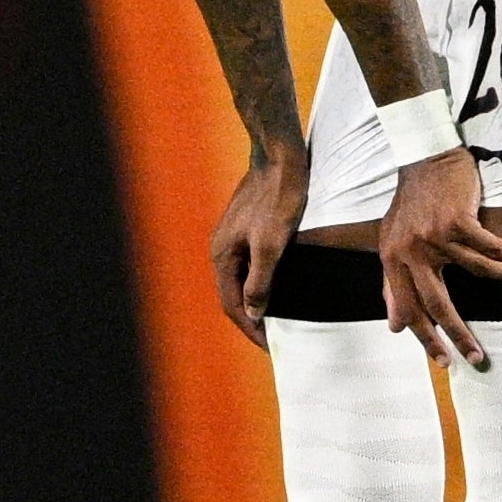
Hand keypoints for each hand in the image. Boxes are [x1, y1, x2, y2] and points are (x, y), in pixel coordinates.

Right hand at [211, 154, 307, 348]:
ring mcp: (232, 237)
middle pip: (233, 294)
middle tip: (275, 337)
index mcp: (223, 255)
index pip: (231, 304)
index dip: (251, 328)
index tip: (271, 345)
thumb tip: (253, 312)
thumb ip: (260, 281)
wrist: (280, 157)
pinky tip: (279, 285)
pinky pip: (249, 264)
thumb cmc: (279, 198)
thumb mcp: (272, 245)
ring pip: (241, 279)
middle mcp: (221, 248)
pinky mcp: (245, 228)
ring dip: (257, 300)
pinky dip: (261, 281)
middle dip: (252, 318)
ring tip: (279, 317)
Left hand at [379, 148, 501, 368]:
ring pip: (478, 272)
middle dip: (457, 333)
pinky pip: (492, 248)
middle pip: (437, 303)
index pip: (409, 307)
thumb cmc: (411, 203)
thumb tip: (394, 325)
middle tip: (475, 357)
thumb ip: (394, 283)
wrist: (423, 158)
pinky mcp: (457, 220)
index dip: (424, 336)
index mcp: (392, 259)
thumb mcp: (394, 243)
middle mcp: (411, 251)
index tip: (442, 360)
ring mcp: (435, 236)